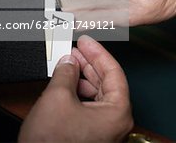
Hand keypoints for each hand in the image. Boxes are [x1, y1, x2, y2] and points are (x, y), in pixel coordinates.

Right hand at [18, 36, 132, 141]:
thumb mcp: (57, 98)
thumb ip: (66, 73)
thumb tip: (68, 62)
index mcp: (118, 112)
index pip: (113, 71)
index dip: (98, 53)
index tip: (87, 41)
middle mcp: (116, 122)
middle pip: (106, 82)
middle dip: (89, 64)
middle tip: (76, 49)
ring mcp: (105, 130)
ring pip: (97, 94)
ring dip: (83, 77)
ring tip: (68, 64)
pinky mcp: (92, 136)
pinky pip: (90, 107)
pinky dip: (79, 93)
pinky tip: (66, 83)